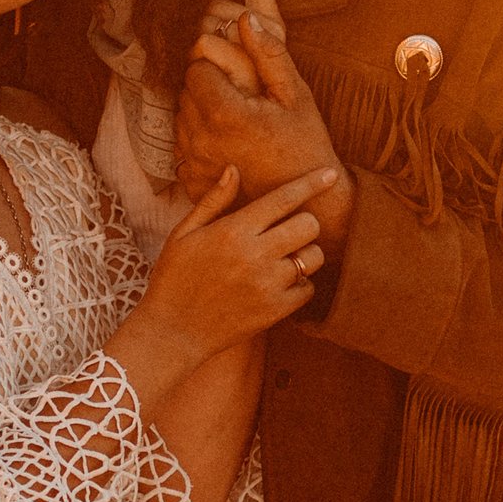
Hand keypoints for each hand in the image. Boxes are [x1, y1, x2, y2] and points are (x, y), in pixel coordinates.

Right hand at [136, 163, 334, 360]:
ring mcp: (268, 284)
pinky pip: (308, 288)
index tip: (330, 174)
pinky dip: (300, 284)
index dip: (311, 183)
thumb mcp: (183, 234)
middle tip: (287, 231)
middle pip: (309, 224)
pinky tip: (278, 285)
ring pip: (314, 256)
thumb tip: (234, 169)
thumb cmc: (174, 278)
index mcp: (233, 230)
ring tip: (282, 259)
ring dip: (304, 253)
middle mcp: (255, 255)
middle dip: (304, 222)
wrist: (172, 332)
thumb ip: (213, 201)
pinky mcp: (275, 311)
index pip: (283, 199)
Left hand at [176, 0, 352, 225]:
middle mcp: (202, 139)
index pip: (196, 68)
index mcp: (225, 112)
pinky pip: (182, 149)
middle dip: (206, 89)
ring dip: (200, 116)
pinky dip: (198, 144)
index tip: (236, 78)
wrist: (308, 205)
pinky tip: (227, 149)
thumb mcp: (296, 96)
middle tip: (239, 100)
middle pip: (185, 92)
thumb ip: (268, 54)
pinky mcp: (192, 183)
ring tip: (235, 126)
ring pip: (181, 120)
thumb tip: (245, 17)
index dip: (214, 67)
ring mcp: (194, 163)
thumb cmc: (306, 145)